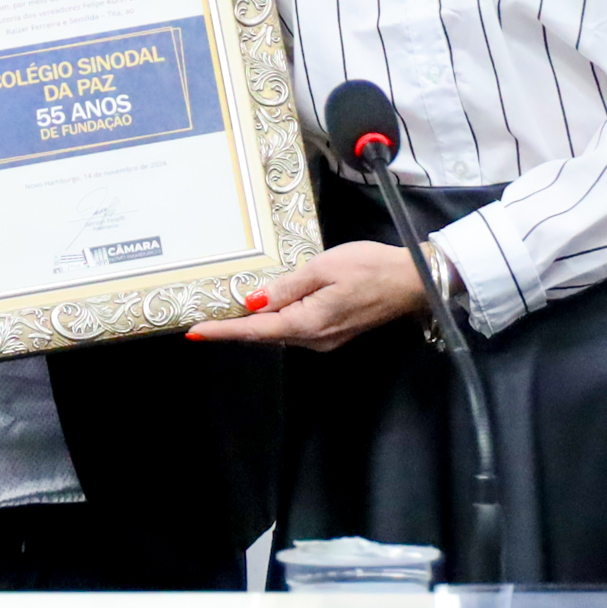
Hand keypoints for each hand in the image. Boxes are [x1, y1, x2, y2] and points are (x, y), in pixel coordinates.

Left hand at [183, 239, 428, 352]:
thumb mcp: (323, 268)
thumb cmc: (369, 268)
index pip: (255, 330)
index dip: (223, 331)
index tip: (194, 332)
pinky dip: (275, 320)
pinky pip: (295, 328)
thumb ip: (286, 287)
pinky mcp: (332, 332)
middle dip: (234, 327)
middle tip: (202, 317)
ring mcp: (324, 339)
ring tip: (225, 311)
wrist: (412, 281)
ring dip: (254, 323)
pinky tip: (264, 308)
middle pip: (265, 334)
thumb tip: (253, 302)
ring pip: (279, 332)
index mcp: (308, 324)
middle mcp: (313, 339)